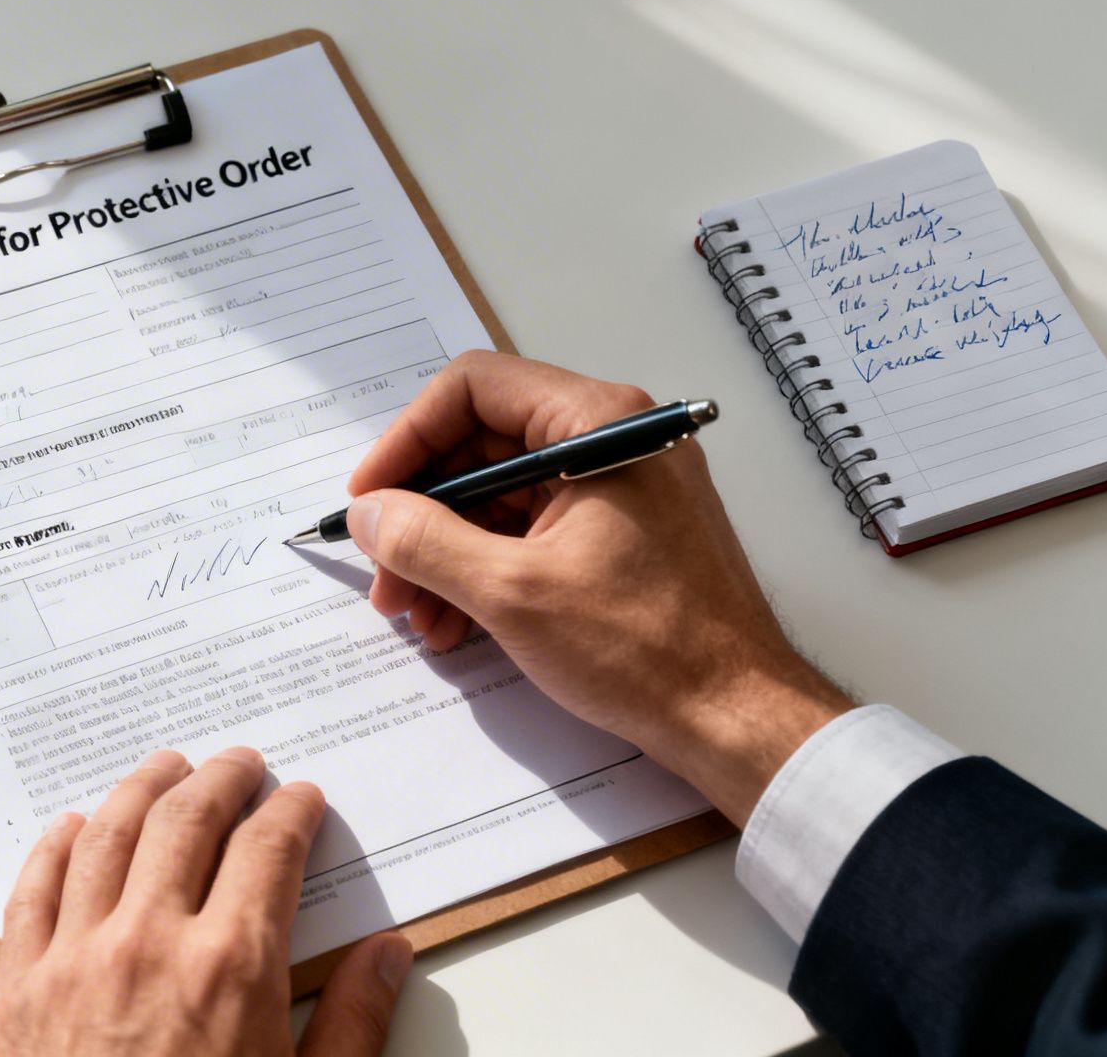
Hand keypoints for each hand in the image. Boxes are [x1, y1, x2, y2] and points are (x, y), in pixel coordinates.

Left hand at [0, 747, 412, 1056]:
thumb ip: (355, 1025)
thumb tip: (388, 954)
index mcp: (232, 965)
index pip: (267, 849)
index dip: (289, 812)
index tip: (301, 798)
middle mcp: (150, 941)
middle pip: (186, 821)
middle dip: (220, 779)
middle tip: (240, 762)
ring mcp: (75, 960)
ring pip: (105, 837)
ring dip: (140, 790)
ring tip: (165, 768)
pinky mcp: (18, 989)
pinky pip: (31, 892)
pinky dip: (54, 847)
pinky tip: (72, 827)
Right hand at [344, 351, 852, 823]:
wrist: (737, 717)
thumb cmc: (650, 648)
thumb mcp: (513, 594)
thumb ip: (425, 542)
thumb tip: (370, 514)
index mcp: (598, 423)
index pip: (474, 389)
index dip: (408, 440)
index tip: (371, 497)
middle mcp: (613, 440)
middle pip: (482, 444)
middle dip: (422, 511)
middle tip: (383, 571)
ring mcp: (620, 488)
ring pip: (501, 495)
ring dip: (446, 550)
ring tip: (417, 614)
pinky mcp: (621, 534)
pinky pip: (532, 530)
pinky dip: (486, 569)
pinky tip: (458, 623)